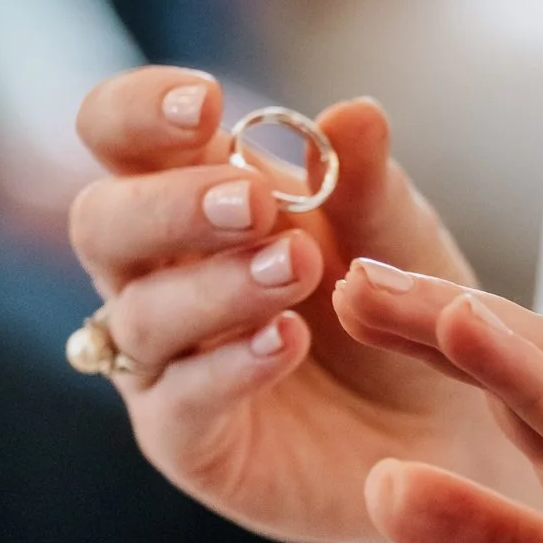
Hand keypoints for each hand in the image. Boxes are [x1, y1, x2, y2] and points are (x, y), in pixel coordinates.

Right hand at [68, 68, 492, 542]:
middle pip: (100, 222)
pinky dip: (231, 366)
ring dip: (218, 286)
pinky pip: (180, 402)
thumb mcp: (397, 234)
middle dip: (171, 206)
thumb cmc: (396, 304)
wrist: (441, 423)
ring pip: (141, 314)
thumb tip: (354, 112)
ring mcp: (164, 360)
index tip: (204, 102)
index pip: (119, 136)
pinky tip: (288, 341)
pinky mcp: (187, 439)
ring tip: (296, 268)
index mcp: (192, 191)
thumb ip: (368, 179)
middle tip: (255, 202)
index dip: (138, 111)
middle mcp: (158, 271)